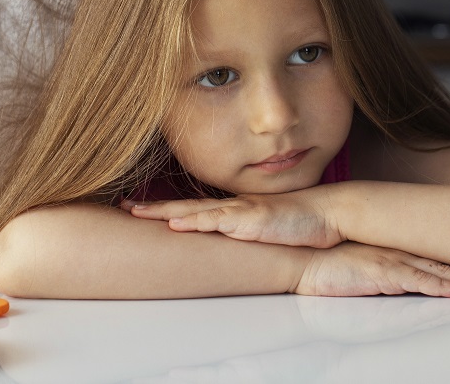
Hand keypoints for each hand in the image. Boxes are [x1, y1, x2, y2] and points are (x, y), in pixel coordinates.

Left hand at [127, 188, 341, 247]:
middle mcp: (231, 208)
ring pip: (195, 210)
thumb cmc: (298, 224)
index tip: (135, 209)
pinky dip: (196, 221)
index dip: (163, 210)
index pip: (191, 209)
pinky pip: (219, 221)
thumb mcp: (264, 231)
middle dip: (152, 208)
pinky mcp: (252, 220)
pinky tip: (177, 223)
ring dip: (164, 212)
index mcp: (232, 211)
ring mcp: (240, 211)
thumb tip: (224, 244)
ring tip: (137, 213)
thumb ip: (243, 234)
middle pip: (184, 206)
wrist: (327, 213)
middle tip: (123, 207)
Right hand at [295, 242, 449, 297]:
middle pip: (449, 262)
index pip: (440, 256)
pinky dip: (441, 285)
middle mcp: (401, 251)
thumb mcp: (366, 267)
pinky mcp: (381, 271)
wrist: (301, 257)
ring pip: (441, 271)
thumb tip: (408, 281)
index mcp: (399, 248)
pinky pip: (417, 280)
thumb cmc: (329, 262)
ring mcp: (393, 260)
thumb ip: (388, 273)